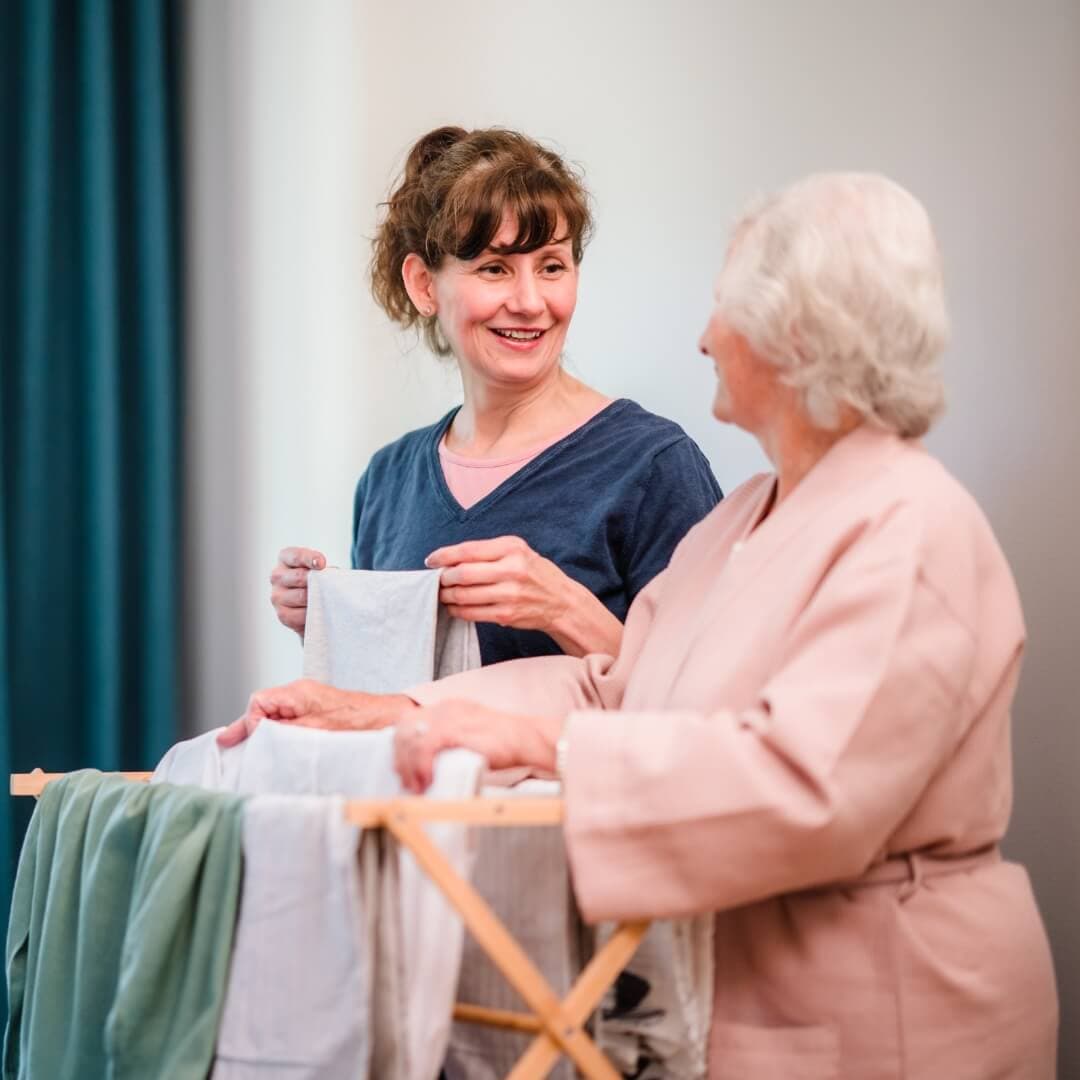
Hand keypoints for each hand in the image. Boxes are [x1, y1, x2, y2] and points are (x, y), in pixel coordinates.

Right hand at [216, 678, 415, 746]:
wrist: (388, 719)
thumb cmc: (358, 723)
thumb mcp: (315, 730)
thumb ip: (283, 730)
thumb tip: (256, 732)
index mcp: (298, 692)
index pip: (259, 701)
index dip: (250, 722)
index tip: (251, 741)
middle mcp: (300, 694)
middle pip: (263, 707)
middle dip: (248, 727)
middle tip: (229, 744)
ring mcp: (308, 702)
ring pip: (275, 716)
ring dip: (263, 732)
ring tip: (248, 750)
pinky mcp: (317, 713)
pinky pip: (289, 721)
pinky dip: (278, 733)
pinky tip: (274, 748)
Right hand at [270, 546, 326, 637]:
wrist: (314, 603)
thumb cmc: (319, 580)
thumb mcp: (321, 568)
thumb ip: (322, 568)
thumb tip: (328, 575)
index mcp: (286, 558)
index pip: (296, 556)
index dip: (310, 559)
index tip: (321, 564)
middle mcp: (277, 576)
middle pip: (299, 577)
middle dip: (316, 582)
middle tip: (328, 586)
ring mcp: (276, 596)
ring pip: (300, 596)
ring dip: (316, 599)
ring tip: (326, 599)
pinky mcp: (282, 614)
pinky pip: (298, 615)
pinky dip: (312, 614)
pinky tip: (319, 611)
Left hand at [393, 699, 560, 793]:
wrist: (526, 739)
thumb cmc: (502, 743)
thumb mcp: (468, 735)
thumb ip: (448, 741)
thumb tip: (426, 761)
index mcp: (448, 706)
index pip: (410, 720)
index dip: (401, 745)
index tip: (402, 767)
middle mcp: (446, 707)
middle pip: (405, 728)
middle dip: (400, 757)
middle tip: (407, 781)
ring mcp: (450, 716)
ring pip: (412, 738)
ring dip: (408, 766)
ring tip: (416, 785)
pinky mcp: (457, 729)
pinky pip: (426, 747)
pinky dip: (421, 766)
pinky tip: (426, 780)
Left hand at [426, 536, 622, 656]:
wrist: (561, 602)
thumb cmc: (534, 573)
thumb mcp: (517, 552)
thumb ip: (487, 552)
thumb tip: (449, 560)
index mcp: (512, 548)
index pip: (468, 550)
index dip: (444, 556)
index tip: (431, 561)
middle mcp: (512, 569)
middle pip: (463, 574)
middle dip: (444, 578)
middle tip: (438, 580)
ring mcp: (509, 594)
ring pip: (464, 595)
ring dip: (448, 596)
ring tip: (444, 593)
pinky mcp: (506, 614)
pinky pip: (472, 613)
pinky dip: (458, 611)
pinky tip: (455, 607)